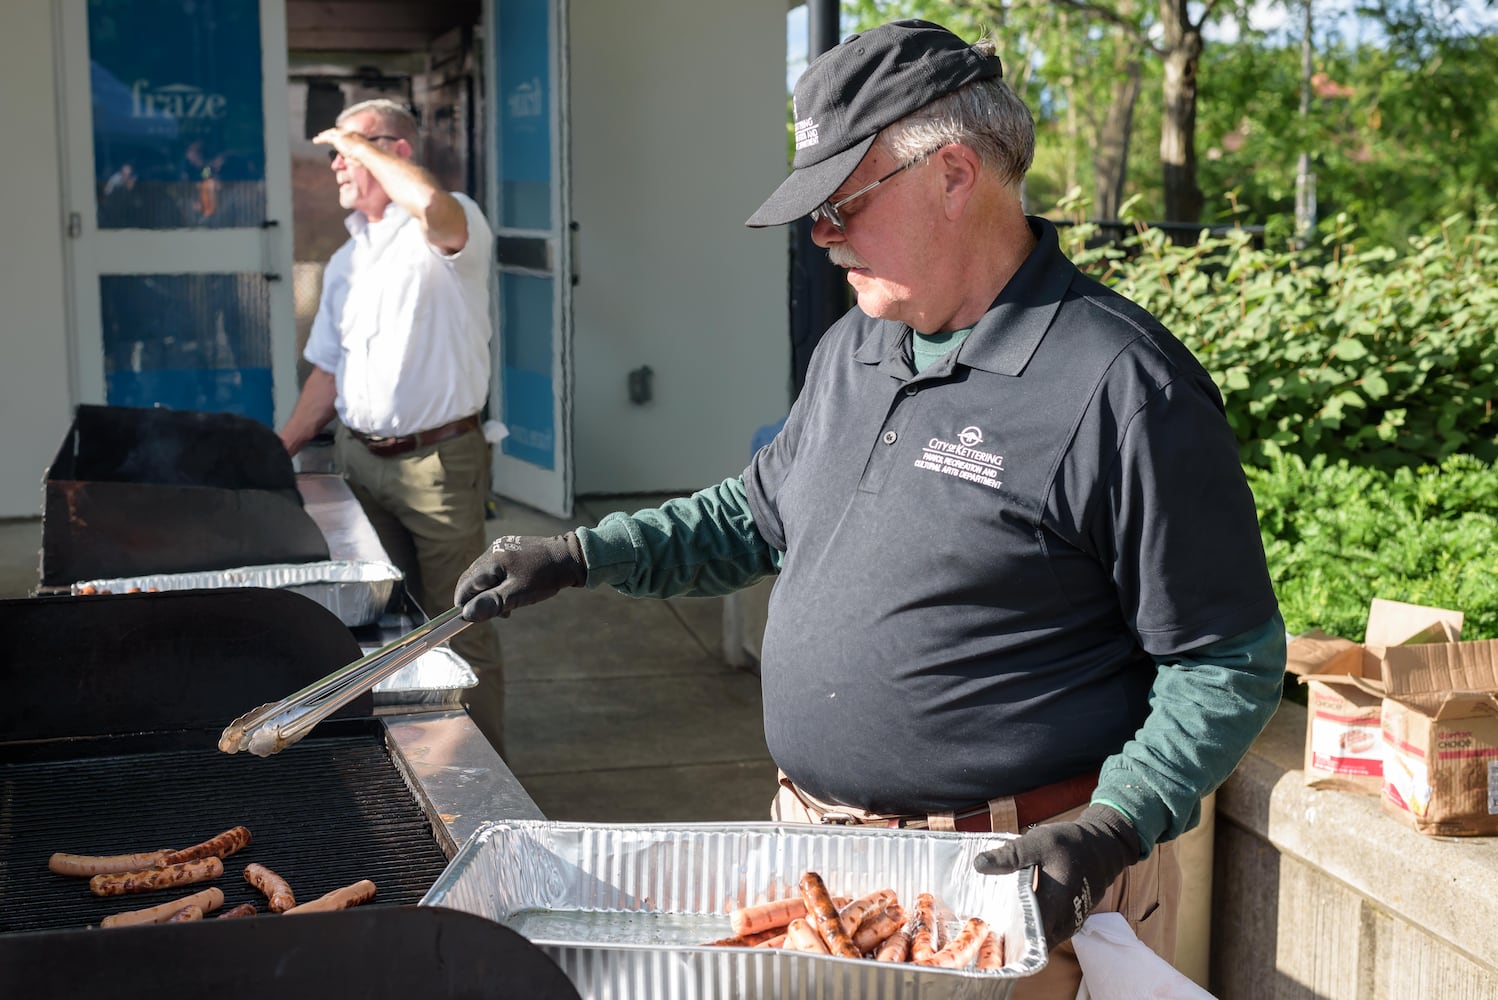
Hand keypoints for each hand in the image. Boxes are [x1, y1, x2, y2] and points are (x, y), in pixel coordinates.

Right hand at [454, 533, 585, 620]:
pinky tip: (511, 593)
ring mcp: (501, 548)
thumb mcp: (519, 594)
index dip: (464, 604)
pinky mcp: (510, 550)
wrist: (571, 557)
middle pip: (471, 580)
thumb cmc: (546, 577)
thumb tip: (466, 615)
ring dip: (489, 593)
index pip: (465, 585)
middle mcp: (493, 550)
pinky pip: (495, 570)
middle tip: (495, 614)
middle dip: (478, 599)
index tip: (470, 620)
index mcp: (492, 559)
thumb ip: (492, 603)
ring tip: (508, 607)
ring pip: (483, 576)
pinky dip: (498, 584)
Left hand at [972, 804, 1138, 949]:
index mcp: (1055, 904)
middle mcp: (1065, 922)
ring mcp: (1070, 925)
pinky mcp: (1071, 922)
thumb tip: (979, 865)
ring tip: (994, 925)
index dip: (1006, 940)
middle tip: (983, 930)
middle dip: (1009, 940)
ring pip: (1042, 940)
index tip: (984, 934)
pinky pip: (1050, 933)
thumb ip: (1010, 856)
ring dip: (1021, 935)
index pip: (1029, 937)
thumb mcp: (1038, 842)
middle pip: (1033, 943)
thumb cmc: (1071, 844)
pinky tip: (1015, 916)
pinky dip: (1034, 928)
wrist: (1103, 847)